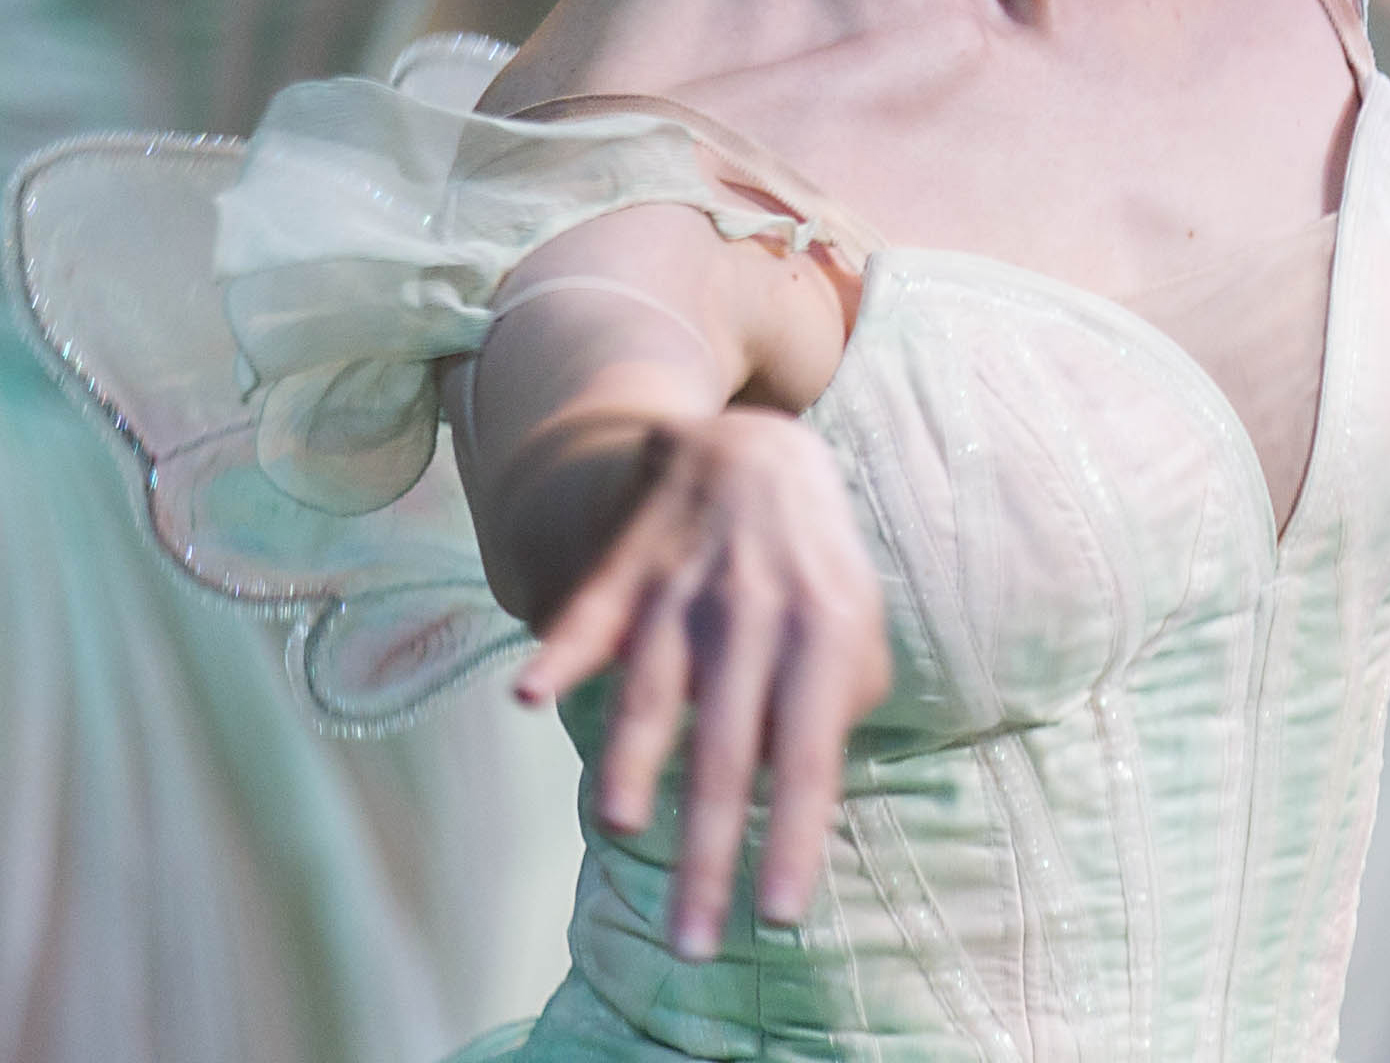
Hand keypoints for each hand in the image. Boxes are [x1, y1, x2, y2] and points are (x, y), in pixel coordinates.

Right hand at [513, 409, 889, 962]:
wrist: (753, 449)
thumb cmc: (812, 566)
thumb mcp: (855, 622)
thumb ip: (842, 701)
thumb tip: (798, 792)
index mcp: (823, 632)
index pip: (810, 756)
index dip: (796, 837)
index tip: (778, 916)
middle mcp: (753, 612)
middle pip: (728, 750)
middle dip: (710, 851)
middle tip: (692, 941)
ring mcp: (683, 587)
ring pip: (654, 685)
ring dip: (636, 756)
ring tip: (624, 826)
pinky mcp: (627, 567)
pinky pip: (590, 616)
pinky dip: (560, 654)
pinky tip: (533, 697)